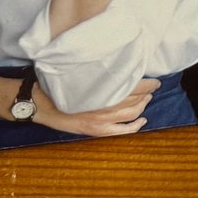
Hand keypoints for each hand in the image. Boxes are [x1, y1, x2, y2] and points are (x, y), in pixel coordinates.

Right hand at [33, 77, 159, 137]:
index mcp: (103, 87)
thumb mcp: (84, 73)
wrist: (43, 103)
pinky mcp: (96, 131)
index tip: (154, 80)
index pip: (135, 85)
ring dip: (143, 106)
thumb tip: (120, 66)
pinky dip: (136, 126)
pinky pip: (123, 131)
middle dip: (147, 93)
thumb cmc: (63, 84)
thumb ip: (103, 73)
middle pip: (136, 98)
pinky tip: (142, 120)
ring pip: (133, 113)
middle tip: (152, 88)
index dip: (148, 83)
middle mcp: (105, 104)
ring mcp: (102, 120)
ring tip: (146, 99)